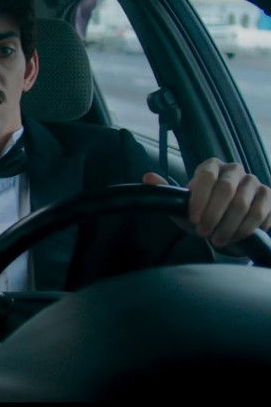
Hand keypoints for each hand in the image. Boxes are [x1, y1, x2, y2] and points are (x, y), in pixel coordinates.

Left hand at [143, 158, 270, 248]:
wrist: (226, 225)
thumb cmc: (201, 213)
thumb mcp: (182, 206)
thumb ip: (166, 192)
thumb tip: (147, 177)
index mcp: (211, 167)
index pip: (206, 177)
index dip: (200, 199)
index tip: (193, 219)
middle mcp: (234, 170)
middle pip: (226, 189)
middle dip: (213, 216)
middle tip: (204, 234)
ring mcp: (253, 182)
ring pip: (244, 204)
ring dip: (229, 226)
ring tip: (218, 240)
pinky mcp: (269, 196)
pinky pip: (262, 213)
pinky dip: (248, 229)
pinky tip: (237, 237)